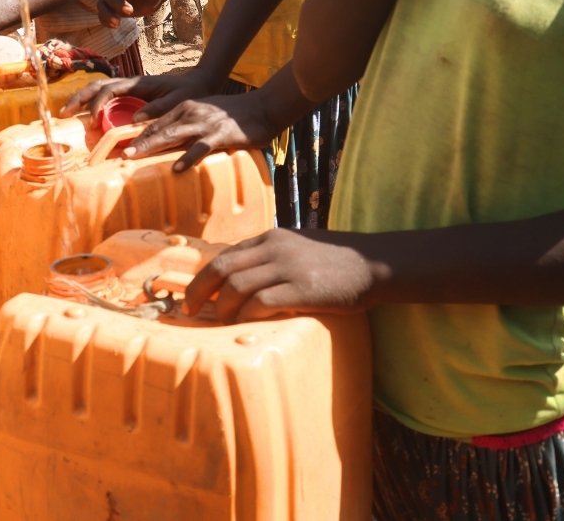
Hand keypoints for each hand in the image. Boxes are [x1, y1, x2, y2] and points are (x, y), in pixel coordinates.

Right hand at [61, 66, 226, 118]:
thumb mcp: (178, 101)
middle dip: (79, 97)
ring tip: (68, 113)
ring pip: (99, 89)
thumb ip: (159, 109)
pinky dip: (93, 104)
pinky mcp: (132, 96)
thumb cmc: (191, 92)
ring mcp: (130, 89)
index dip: (97, 104)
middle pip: (97, 85)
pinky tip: (87, 116)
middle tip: (63, 113)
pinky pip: (108, 97)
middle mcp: (131, 83)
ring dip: (82, 100)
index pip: (110, 90)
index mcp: (139, 83)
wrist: (201, 82)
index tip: (93, 120)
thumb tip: (135, 120)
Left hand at [124, 91, 279, 171]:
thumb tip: (175, 146)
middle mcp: (191, 113)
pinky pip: (200, 147)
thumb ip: (190, 127)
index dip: (138, 134)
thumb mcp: (206, 114)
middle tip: (119, 154)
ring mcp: (205, 123)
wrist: (262, 107)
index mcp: (186, 108)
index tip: (120, 147)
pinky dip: (188, 157)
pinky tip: (177, 168)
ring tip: (134, 158)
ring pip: (173, 135)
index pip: (156, 122)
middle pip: (158, 128)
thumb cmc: (234, 114)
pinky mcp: (221, 134)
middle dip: (137, 142)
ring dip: (151, 146)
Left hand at [181, 229, 379, 323]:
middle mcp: (275, 248)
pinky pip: (262, 301)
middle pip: (222, 267)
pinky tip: (244, 324)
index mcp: (272, 238)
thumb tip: (241, 281)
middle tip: (189, 310)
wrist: (373, 264)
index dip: (203, 276)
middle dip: (199, 290)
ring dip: (223, 308)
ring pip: (237, 285)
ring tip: (220, 323)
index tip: (193, 296)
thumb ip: (272, 259)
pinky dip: (246, 314)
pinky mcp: (303, 288)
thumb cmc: (335, 262)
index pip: (225, 254)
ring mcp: (289, 267)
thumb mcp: (298, 249)